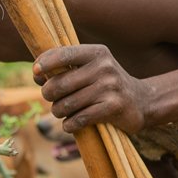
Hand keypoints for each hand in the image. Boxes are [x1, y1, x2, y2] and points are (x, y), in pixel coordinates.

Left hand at [32, 44, 151, 133]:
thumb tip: (36, 73)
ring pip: (67, 104)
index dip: (44, 63)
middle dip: (48, 94)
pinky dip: (69, 124)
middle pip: (59, 83)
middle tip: (51, 98)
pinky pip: (79, 119)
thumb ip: (65, 67)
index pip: (63, 54)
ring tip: (62, 111)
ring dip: (58, 111)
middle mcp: (104, 67)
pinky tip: (71, 123)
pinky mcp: (113, 107)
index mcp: (96, 53)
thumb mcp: (90, 68)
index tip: (36, 72)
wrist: (141, 101)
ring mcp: (110, 87)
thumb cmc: (104, 83)